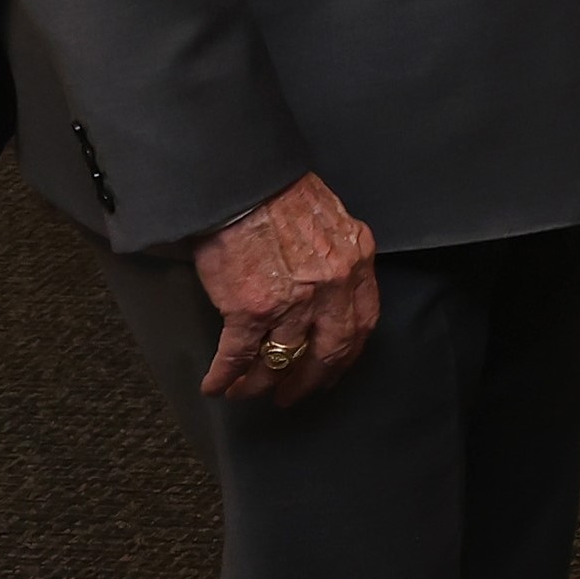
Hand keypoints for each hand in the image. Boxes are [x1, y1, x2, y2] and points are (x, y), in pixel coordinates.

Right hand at [191, 171, 379, 406]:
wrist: (243, 182)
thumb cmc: (280, 193)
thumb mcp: (331, 221)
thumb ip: (337, 256)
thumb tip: (331, 285)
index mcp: (356, 261)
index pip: (362, 321)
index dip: (347, 353)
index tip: (334, 370)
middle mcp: (333, 286)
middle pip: (330, 350)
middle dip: (311, 380)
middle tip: (293, 396)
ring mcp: (293, 301)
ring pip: (282, 360)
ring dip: (263, 383)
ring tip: (248, 392)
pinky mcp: (251, 308)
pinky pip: (239, 356)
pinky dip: (226, 376)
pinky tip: (216, 386)